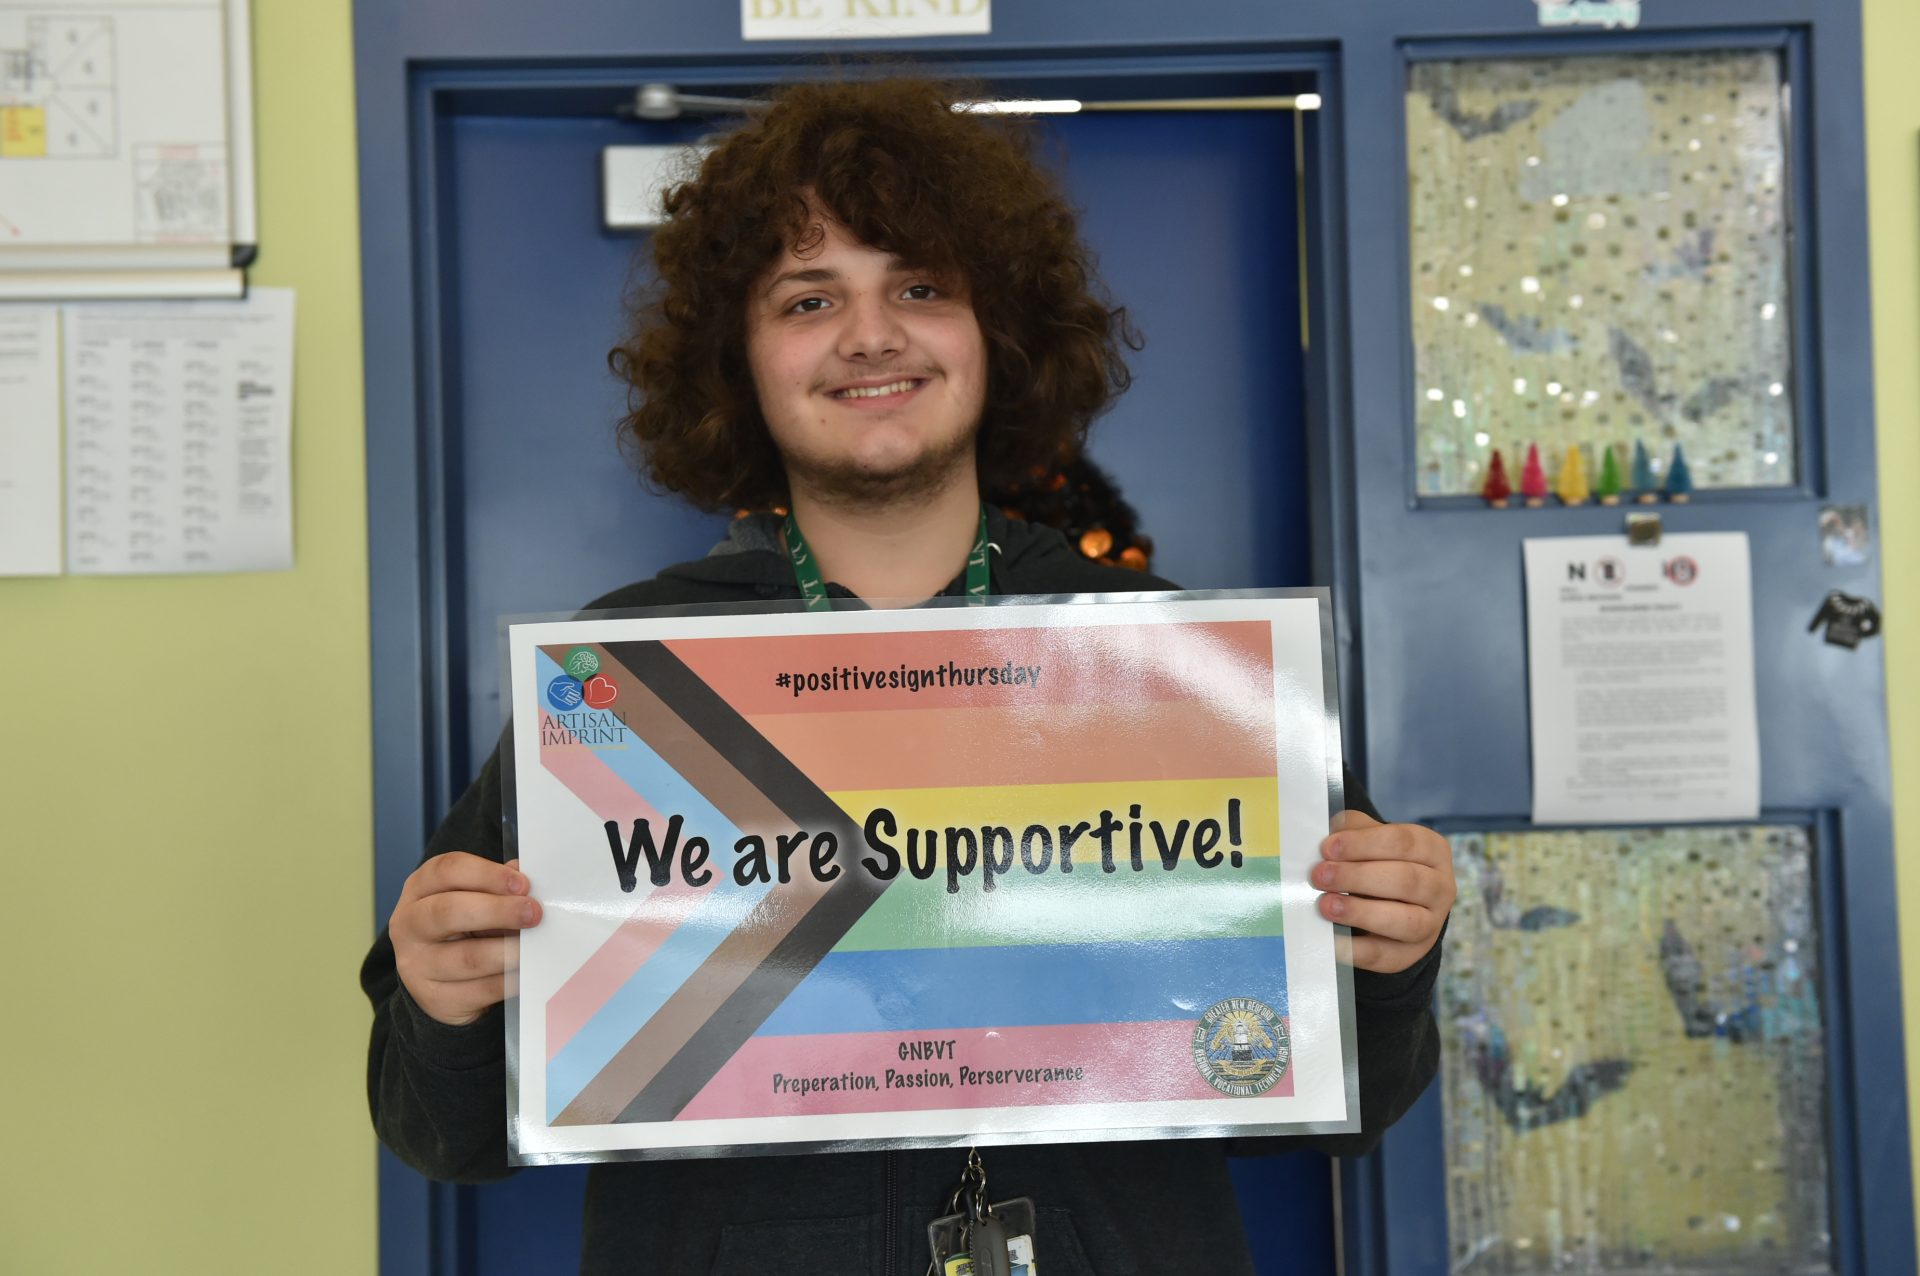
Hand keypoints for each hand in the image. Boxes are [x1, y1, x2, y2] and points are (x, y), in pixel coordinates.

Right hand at [390, 852, 541, 1026]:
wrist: (440, 983)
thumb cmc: (463, 928)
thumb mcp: (474, 900)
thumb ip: (497, 887)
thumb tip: (529, 880)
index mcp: (420, 889)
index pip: (446, 871)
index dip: (486, 874)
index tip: (522, 884)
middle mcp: (409, 924)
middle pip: (448, 911)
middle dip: (497, 910)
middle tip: (533, 913)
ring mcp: (416, 965)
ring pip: (467, 957)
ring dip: (508, 951)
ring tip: (535, 947)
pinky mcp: (435, 998)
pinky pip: (480, 990)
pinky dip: (509, 981)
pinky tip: (527, 973)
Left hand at [1313, 811, 1454, 974]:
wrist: (1394, 904)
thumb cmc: (1378, 862)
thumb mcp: (1371, 839)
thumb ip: (1353, 831)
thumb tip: (1329, 839)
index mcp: (1433, 850)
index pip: (1404, 842)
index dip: (1364, 844)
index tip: (1329, 848)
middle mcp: (1440, 887)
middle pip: (1406, 880)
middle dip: (1358, 877)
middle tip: (1320, 876)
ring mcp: (1431, 924)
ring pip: (1405, 921)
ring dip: (1362, 913)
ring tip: (1327, 905)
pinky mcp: (1410, 954)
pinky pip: (1385, 955)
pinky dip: (1356, 949)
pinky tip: (1332, 939)